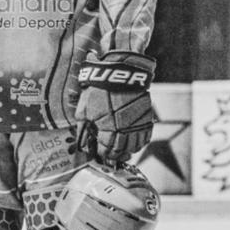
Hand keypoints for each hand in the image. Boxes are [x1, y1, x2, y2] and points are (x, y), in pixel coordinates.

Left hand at [75, 50, 154, 164]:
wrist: (120, 73)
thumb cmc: (99, 89)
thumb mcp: (83, 108)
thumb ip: (83, 127)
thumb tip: (82, 141)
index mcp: (107, 129)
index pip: (107, 151)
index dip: (103, 154)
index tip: (100, 154)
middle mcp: (124, 130)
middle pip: (122, 151)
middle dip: (115, 155)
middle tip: (111, 156)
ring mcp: (137, 124)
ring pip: (136, 146)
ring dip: (128, 150)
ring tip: (123, 150)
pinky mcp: (147, 117)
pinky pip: (146, 136)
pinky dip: (140, 142)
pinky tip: (135, 141)